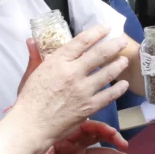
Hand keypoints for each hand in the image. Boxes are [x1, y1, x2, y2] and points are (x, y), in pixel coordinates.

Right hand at [14, 25, 129, 141]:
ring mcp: (83, 90)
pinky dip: (118, 89)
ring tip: (125, 60)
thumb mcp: (31, 74)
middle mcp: (73, 73)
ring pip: (107, 73)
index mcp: (58, 61)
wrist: (31, 125)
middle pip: (100, 54)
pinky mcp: (89, 107)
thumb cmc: (29, 99)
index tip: (106, 27)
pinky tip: (124, 85)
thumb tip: (32, 40)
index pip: (82, 41)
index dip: (97, 32)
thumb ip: (36, 56)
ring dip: (119, 65)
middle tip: (122, 41)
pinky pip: (109, 95)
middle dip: (114, 45)